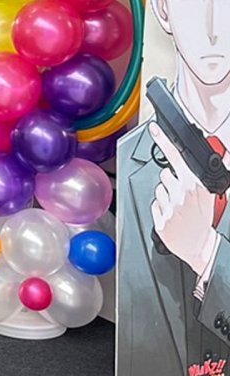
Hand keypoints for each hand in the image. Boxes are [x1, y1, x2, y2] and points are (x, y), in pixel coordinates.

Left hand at [149, 122, 222, 275]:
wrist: (201, 246)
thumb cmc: (203, 220)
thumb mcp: (210, 194)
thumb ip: (205, 177)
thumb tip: (225, 158)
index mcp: (194, 185)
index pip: (175, 157)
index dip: (163, 141)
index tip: (154, 129)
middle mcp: (181, 194)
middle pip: (164, 174)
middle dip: (171, 182)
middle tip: (181, 195)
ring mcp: (170, 207)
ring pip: (158, 189)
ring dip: (165, 196)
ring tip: (178, 207)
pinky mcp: (160, 219)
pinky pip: (154, 204)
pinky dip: (160, 208)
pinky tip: (171, 215)